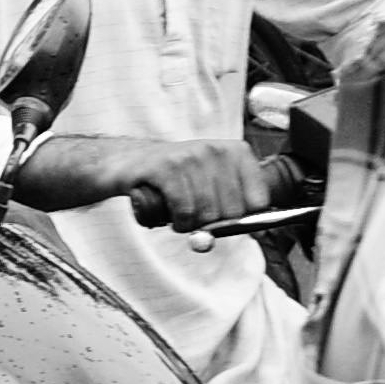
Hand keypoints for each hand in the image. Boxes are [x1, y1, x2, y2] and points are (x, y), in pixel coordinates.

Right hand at [14, 135, 263, 230]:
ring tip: (176, 209)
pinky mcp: (166, 166)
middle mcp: (216, 149)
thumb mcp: (208, 192)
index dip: (240, 220)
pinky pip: (185, 210)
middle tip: (191, 213)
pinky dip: (176, 221)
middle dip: (211, 223)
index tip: (222, 218)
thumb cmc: (172, 182)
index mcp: (235, 152)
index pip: (259, 202)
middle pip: (233, 212)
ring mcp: (191, 156)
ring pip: (208, 214)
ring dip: (188, 224)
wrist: (125, 164)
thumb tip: (247, 234)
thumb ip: (231, 215)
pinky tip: (167, 211)